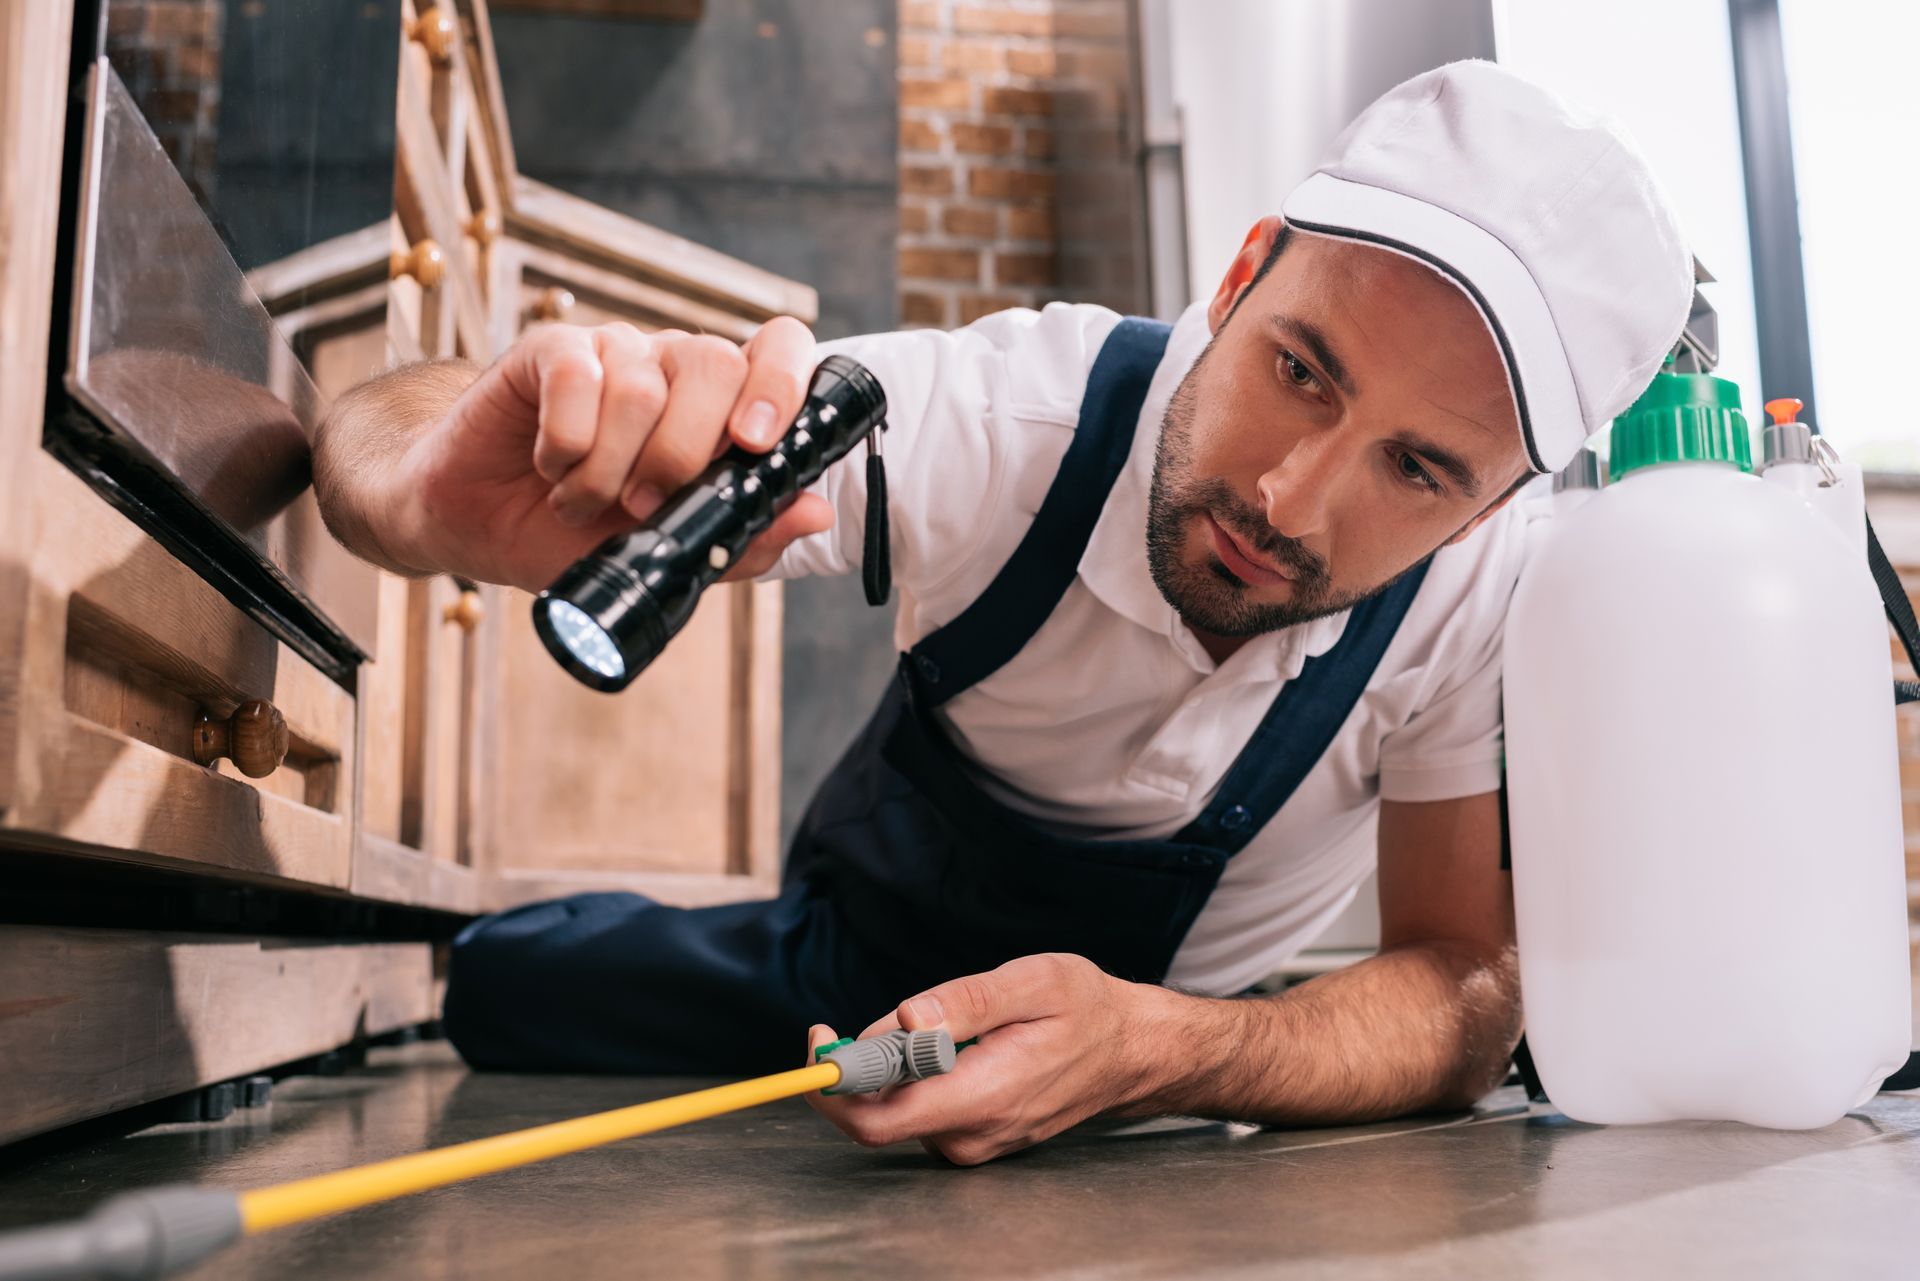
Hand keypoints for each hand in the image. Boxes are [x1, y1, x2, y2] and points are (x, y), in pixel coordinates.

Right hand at [388, 317, 834, 590]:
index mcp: (717, 404)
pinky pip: (578, 378)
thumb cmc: (579, 533)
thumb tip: (817, 513)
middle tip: (642, 505)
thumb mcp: (669, 553)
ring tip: (581, 500)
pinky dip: (566, 444)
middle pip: (715, 366)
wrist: (481, 524)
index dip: (782, 382)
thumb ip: (744, 536)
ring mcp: (615, 350)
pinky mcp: (553, 349)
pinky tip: (552, 467)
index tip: (758, 443)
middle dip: (683, 454)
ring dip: (610, 468)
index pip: (778, 348)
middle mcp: (673, 365)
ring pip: (643, 388)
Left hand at [804, 954, 1170, 1165]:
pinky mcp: (973, 1139)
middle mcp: (972, 1135)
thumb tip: (903, 1021)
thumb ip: (965, 1002)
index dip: (834, 1081)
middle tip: (880, 1018)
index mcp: (982, 1098)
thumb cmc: (1087, 1009)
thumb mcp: (1033, 981)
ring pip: (898, 1108)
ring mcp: (973, 1144)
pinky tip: (959, 1048)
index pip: (875, 1119)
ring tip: (953, 1026)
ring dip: (898, 1065)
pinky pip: (920, 1110)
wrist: (1131, 1051)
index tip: (822, 1035)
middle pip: (877, 1115)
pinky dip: (917, 1076)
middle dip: (863, 1064)